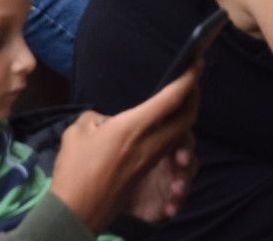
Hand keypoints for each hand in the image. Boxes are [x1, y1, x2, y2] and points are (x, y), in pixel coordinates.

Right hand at [48, 63, 202, 230]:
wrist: (77, 211)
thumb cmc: (75, 169)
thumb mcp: (79, 131)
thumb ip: (98, 118)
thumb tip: (109, 123)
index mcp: (134, 128)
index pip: (171, 100)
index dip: (188, 79)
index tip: (196, 61)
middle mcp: (150, 144)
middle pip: (186, 119)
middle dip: (194, 97)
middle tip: (192, 80)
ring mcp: (150, 161)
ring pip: (180, 135)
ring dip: (185, 115)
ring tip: (180, 99)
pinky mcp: (145, 173)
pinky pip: (167, 147)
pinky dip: (173, 131)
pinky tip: (163, 124)